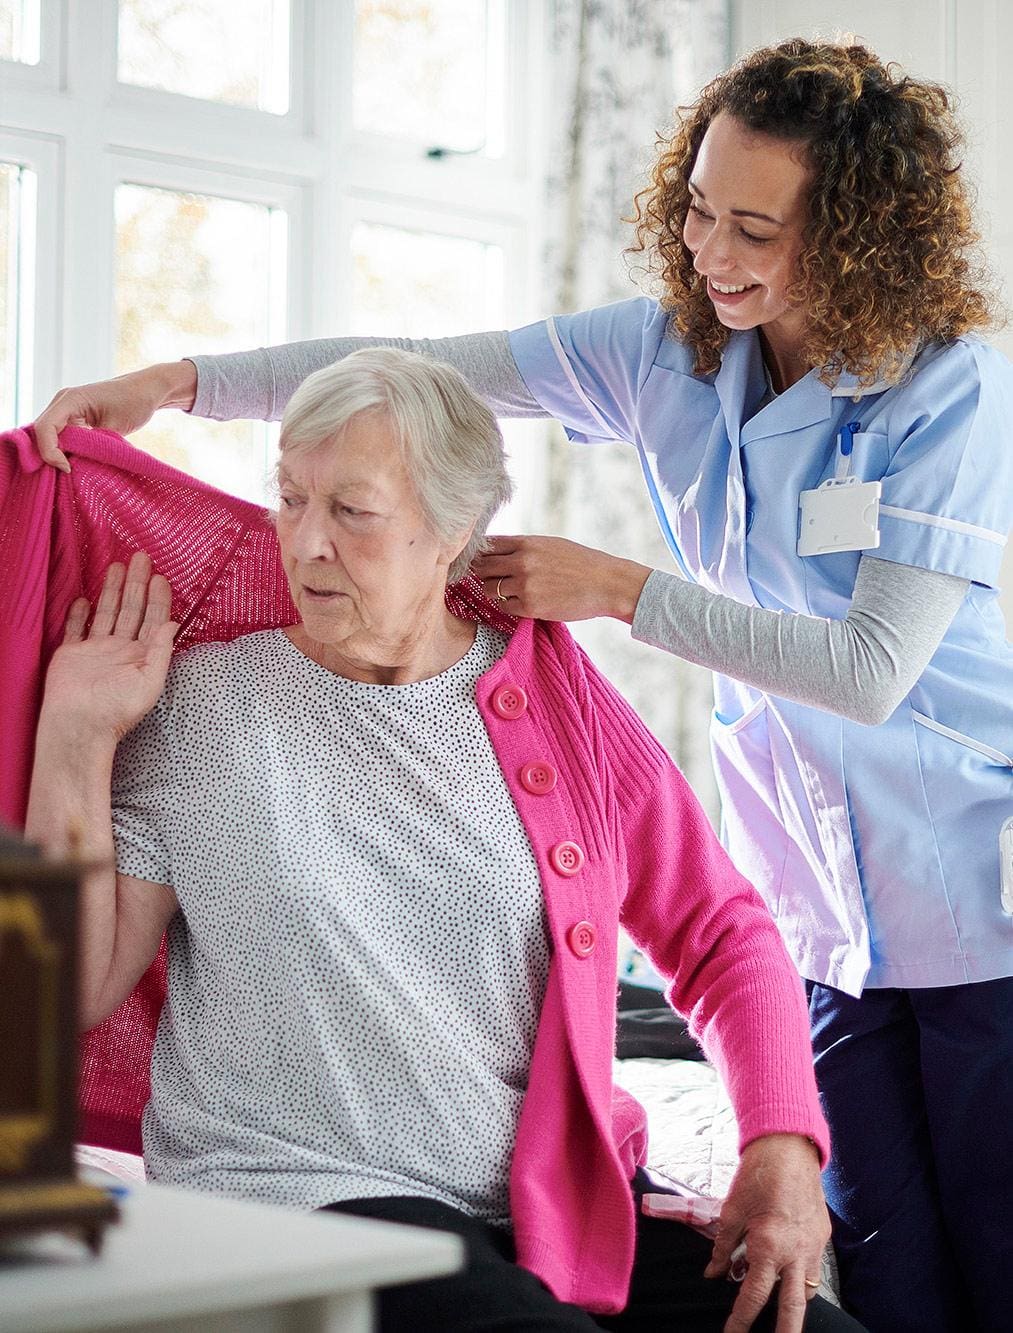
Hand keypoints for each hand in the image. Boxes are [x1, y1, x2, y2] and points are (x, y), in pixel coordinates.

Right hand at [32, 361, 197, 470]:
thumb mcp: (115, 426)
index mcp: (70, 399)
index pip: (45, 427)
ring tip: (71, 471)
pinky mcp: (74, 420)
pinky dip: (65, 451)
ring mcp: (66, 411)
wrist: (145, 390)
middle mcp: (62, 403)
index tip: (67, 468)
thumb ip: (93, 444)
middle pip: (42, 434)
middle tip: (68, 474)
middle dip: (51, 455)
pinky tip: (76, 464)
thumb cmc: (134, 402)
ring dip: (57, 455)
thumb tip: (75, 464)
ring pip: (50, 438)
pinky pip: (62, 438)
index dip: (50, 451)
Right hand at [40, 551, 178, 745]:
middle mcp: (121, 650)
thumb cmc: (117, 710)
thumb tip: (173, 624)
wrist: (79, 725)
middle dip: (137, 584)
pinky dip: (80, 613)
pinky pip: (76, 628)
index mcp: (142, 656)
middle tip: (142, 557)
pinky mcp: (72, 654)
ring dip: (113, 591)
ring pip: (107, 613)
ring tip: (118, 566)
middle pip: (132, 610)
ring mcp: (96, 651)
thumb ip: (161, 652)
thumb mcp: (150, 683)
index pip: (153, 620)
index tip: (161, 576)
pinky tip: (84, 597)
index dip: (158, 599)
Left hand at [472, 534, 651, 622]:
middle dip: (482, 573)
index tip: (480, 560)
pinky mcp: (529, 607)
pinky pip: (503, 606)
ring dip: (493, 591)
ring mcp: (524, 585)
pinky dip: (508, 605)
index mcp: (527, 543)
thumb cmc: (581, 563)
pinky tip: (521, 602)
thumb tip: (497, 551)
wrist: (606, 584)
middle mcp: (522, 562)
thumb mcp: (551, 545)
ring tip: (508, 590)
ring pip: (488, 588)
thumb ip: (524, 547)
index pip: (487, 545)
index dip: (480, 553)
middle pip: (481, 567)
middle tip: (488, 578)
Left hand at [706, 1134, 830, 1332]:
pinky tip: (790, 1278)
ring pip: (807, 1290)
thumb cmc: (757, 1176)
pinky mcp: (823, 1236)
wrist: (789, 1148)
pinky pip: (813, 1268)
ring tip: (781, 1316)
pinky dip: (802, 1278)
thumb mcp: (732, 1211)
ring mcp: (814, 1246)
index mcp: (769, 1247)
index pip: (754, 1296)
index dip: (741, 1320)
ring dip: (794, 1304)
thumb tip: (714, 1273)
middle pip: (793, 1308)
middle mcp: (795, 1253)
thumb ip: (724, 1247)